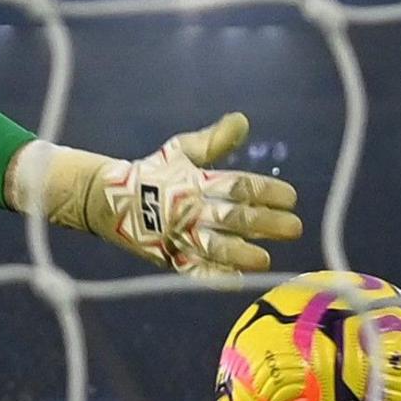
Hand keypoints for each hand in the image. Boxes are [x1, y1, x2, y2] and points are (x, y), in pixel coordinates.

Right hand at [12, 113, 301, 283]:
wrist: (106, 201)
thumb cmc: (152, 173)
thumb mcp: (180, 151)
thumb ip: (213, 141)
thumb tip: (242, 120)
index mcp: (194, 181)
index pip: (237, 185)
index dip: (265, 192)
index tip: (291, 198)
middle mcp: (188, 208)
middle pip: (231, 216)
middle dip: (264, 223)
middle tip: (294, 229)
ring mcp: (176, 234)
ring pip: (213, 245)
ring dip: (241, 253)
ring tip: (266, 259)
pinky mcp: (165, 255)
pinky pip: (191, 268)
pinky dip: (212, 275)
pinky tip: (236, 281)